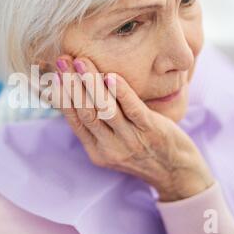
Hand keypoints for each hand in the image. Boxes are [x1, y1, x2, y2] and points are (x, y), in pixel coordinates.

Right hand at [52, 56, 213, 201]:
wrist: (177, 172)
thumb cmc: (143, 152)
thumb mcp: (114, 147)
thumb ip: (98, 127)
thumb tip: (79, 96)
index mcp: (97, 151)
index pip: (75, 120)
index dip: (63, 96)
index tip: (56, 74)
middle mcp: (111, 148)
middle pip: (86, 113)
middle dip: (72, 85)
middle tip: (64, 61)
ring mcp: (131, 140)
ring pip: (105, 109)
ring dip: (91, 83)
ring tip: (82, 61)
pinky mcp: (152, 131)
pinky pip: (133, 109)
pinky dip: (120, 92)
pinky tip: (111, 76)